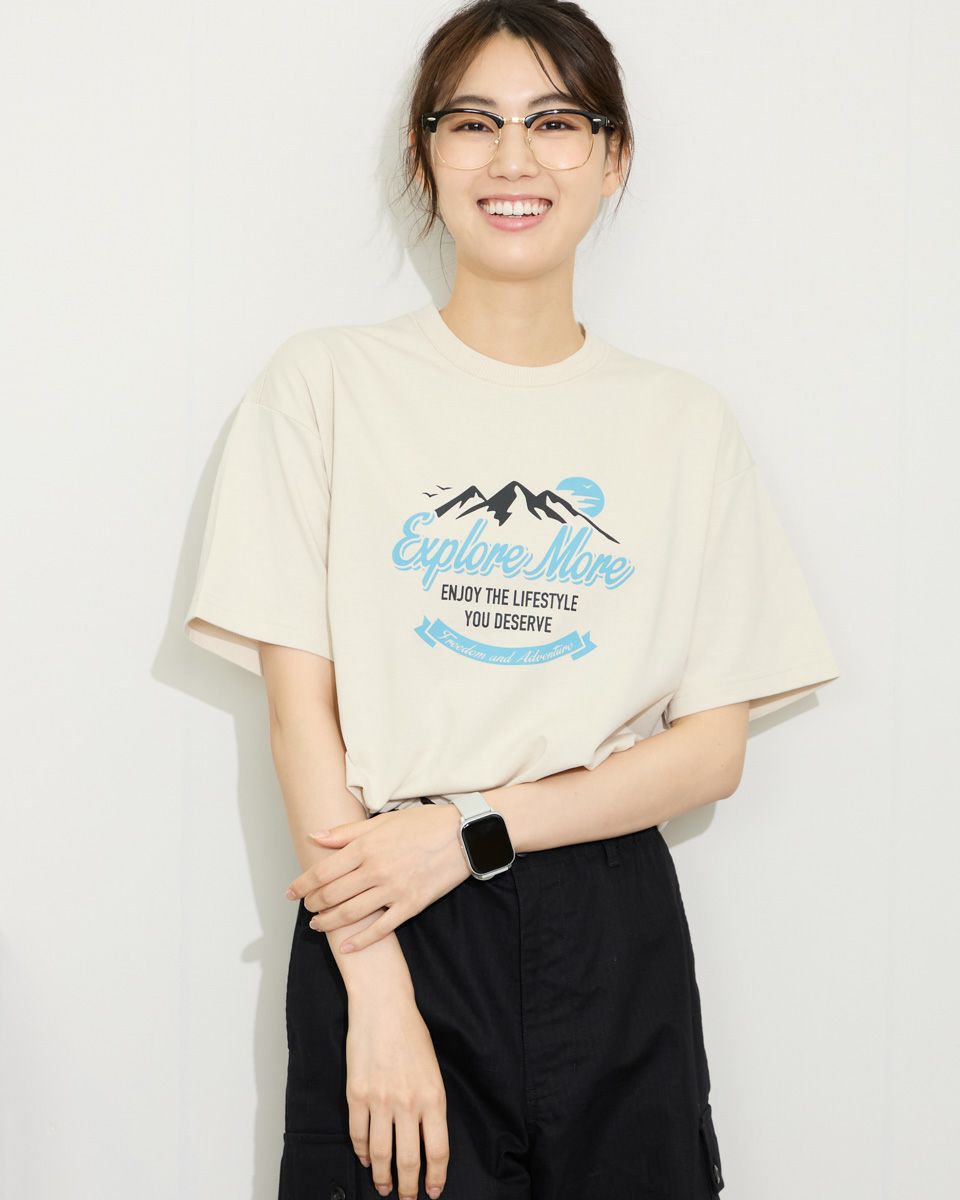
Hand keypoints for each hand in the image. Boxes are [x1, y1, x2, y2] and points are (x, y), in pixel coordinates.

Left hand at [284, 802, 470, 952]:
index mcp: (366, 847)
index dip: (303, 884)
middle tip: (306, 908)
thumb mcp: (382, 821)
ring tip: (318, 925)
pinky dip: (361, 940)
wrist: (463, 835)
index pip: (324, 871)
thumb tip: (315, 836)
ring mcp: (394, 889)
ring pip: (351, 913)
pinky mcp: (411, 904)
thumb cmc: (423, 824)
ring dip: (329, 922)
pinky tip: (347, 946)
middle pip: (333, 894)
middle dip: (314, 904)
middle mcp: (376, 869)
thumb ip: (346, 832)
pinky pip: (381, 928)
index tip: (290, 893)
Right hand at [347, 990, 448, 1198]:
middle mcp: (408, 1103)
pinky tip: (367, 1159)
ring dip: (383, 1176)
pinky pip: (358, 1134)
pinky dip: (362, 1153)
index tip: (433, 1191)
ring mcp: (380, 1100)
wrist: (383, 1006)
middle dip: (408, 1187)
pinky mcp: (357, 1094)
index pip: (438, 1151)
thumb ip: (430, 1104)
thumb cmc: (411, 1033)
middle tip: (406, 1199)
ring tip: (385, 1187)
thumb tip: (426, 1136)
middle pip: (409, 1160)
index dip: (436, 1177)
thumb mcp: (433, 1069)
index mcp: (433, 1097)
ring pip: (381, 1154)